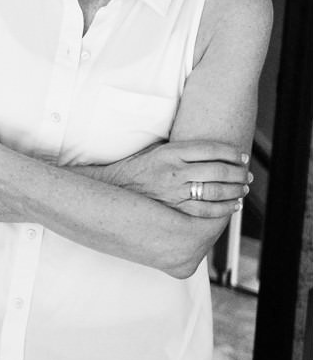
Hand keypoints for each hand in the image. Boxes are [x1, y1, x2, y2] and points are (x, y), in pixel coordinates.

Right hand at [109, 139, 250, 218]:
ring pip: (216, 191)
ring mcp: (174, 191)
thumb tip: (214, 151)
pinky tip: (232, 205)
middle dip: (238, 173)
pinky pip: (206, 210)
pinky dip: (224, 208)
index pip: (211, 149)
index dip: (232, 152)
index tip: (241, 156)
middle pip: (218, 170)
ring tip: (243, 189)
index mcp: (170, 152)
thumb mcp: (156, 150)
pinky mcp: (173, 208)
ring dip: (235, 190)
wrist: (112, 188)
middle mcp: (173, 171)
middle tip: (246, 174)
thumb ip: (182, 150)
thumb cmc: (136, 168)